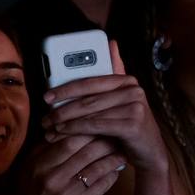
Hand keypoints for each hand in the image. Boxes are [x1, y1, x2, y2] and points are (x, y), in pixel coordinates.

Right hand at [0, 134, 125, 194]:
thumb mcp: (29, 171)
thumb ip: (44, 150)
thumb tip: (67, 130)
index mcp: (38, 164)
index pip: (68, 138)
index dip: (87, 130)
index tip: (98, 126)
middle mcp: (51, 176)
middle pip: (85, 149)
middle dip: (104, 140)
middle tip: (115, 136)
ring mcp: (66, 192)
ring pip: (96, 166)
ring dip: (112, 157)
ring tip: (121, 152)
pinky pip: (101, 185)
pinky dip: (111, 175)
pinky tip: (116, 170)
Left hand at [40, 42, 169, 176]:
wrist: (151, 152)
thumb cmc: (129, 125)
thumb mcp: (121, 100)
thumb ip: (114, 74)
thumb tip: (111, 42)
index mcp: (127, 80)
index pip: (90, 81)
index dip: (66, 89)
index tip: (46, 97)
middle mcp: (133, 90)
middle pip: (88, 98)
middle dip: (62, 108)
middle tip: (44, 117)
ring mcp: (135, 107)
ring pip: (90, 113)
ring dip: (65, 121)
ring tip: (49, 127)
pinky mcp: (133, 125)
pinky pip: (96, 125)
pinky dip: (76, 129)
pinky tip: (62, 132)